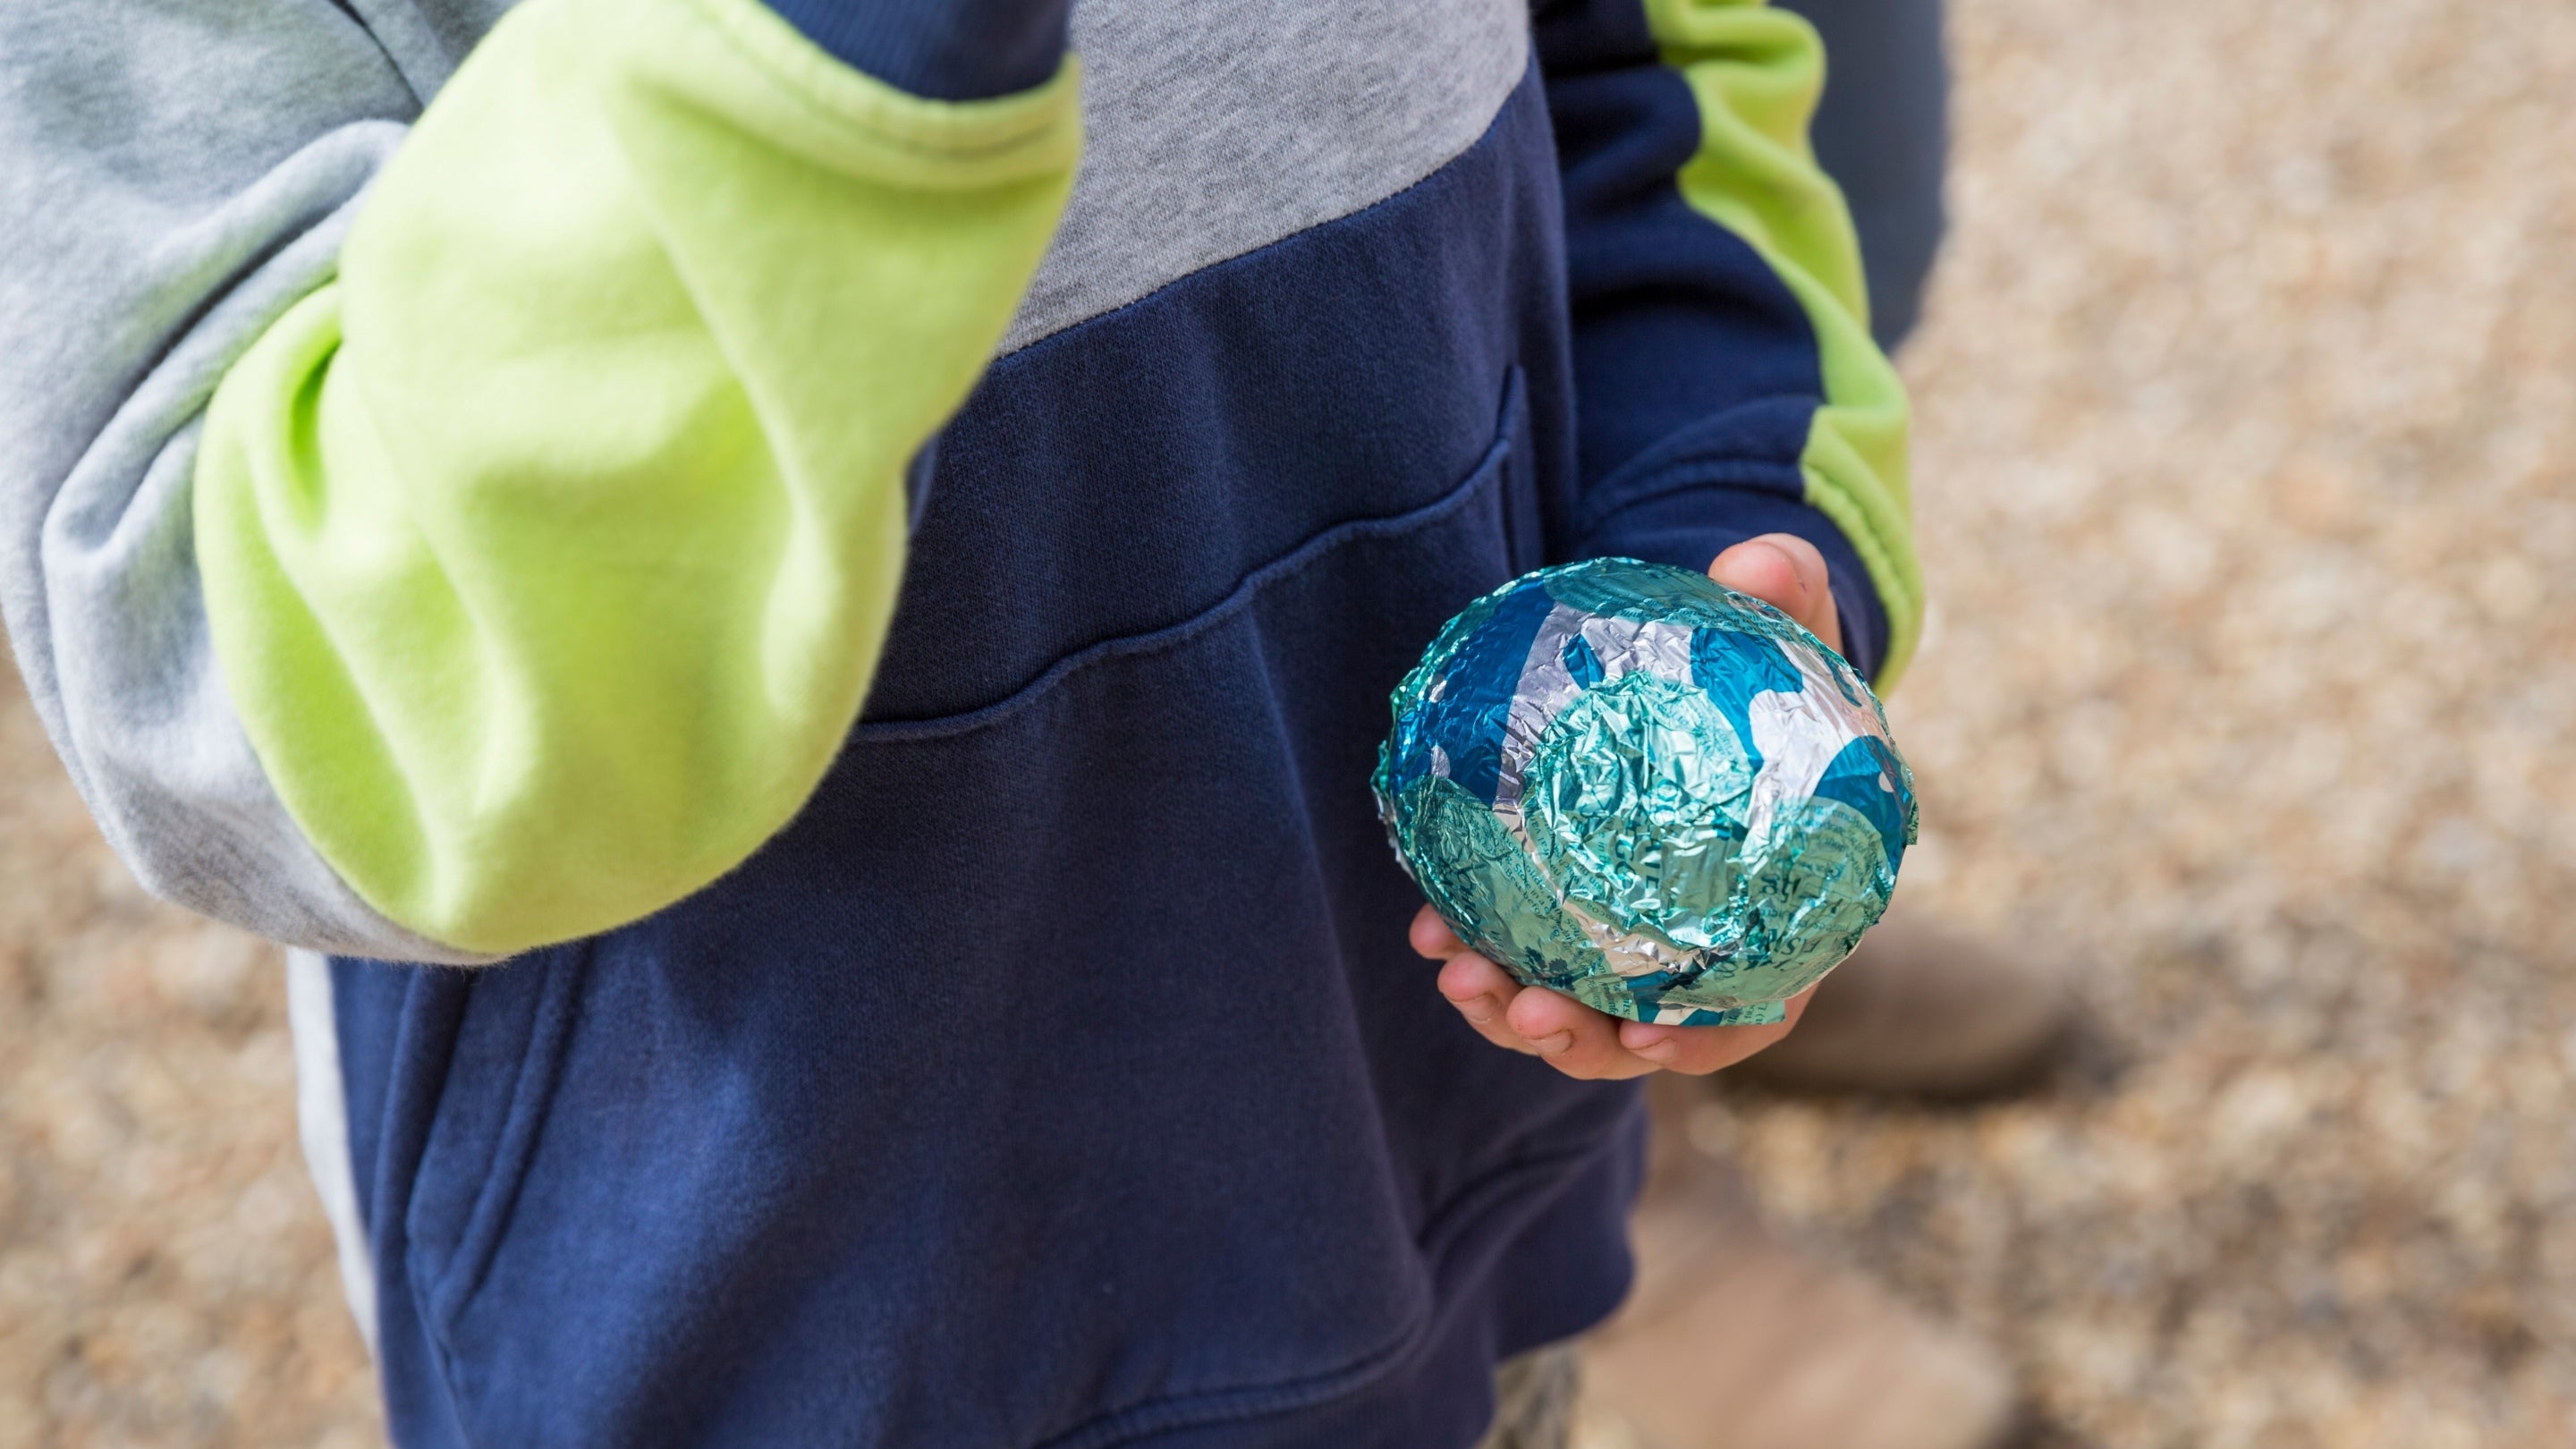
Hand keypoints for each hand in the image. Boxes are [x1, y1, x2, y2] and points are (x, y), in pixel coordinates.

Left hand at [1417, 533, 1841, 1077]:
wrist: (1724, 689)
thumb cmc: (1774, 678)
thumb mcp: (1795, 631)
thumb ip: (1791, 594)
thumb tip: (1757, 559)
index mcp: (1780, 919)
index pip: (1751, 1010)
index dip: (1705, 1037)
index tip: (1649, 1040)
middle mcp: (1704, 953)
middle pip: (1643, 1032)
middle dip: (1578, 1036)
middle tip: (1524, 1007)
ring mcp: (1632, 949)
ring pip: (1573, 1009)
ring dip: (1512, 1008)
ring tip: (1457, 972)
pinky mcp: (1573, 924)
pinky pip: (1525, 953)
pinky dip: (1479, 949)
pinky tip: (1430, 927)